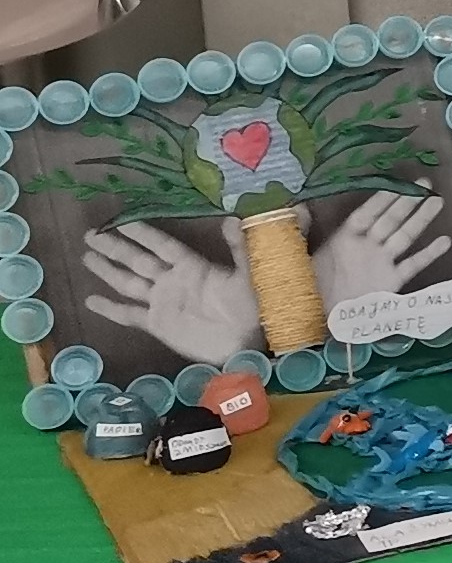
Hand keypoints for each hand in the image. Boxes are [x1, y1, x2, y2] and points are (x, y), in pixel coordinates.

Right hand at [79, 220, 259, 362]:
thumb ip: (239, 248)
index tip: (122, 220)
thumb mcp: (249, 274)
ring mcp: (163, 302)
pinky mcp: (158, 325)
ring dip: (107, 270)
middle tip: (90, 234)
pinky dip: (110, 309)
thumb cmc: (253, 305)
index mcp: (193, 266)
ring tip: (86, 257)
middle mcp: (173, 281)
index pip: (162, 245)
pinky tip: (91, 300)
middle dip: (115, 248)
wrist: (247, 344)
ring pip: (128, 283)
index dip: (143, 234)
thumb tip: (232, 218)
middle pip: (138, 260)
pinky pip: (129, 315)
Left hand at [310, 192, 451, 307]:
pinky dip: (428, 254)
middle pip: (390, 220)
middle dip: (407, 201)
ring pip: (405, 236)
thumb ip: (299, 230)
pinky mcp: (390, 283)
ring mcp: (380, 263)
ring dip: (421, 219)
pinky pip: (412, 265)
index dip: (382, 199)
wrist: (314, 321)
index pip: (367, 213)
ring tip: (437, 201)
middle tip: (425, 183)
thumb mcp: (295, 256)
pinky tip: (444, 242)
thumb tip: (297, 206)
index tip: (398, 182)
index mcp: (344, 239)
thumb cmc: (303, 288)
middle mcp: (366, 247)